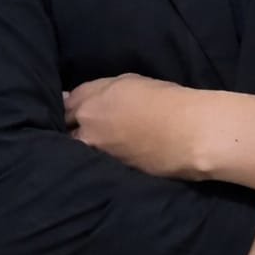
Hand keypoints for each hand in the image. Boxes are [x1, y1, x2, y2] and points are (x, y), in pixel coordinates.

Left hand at [63, 72, 203, 179]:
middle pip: (67, 130)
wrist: (188, 134)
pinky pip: (98, 162)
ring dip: (85, 144)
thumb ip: (98, 90)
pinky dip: (100, 156)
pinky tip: (112, 151)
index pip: (65, 104)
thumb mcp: (128, 81)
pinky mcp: (113, 172)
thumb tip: (75, 97)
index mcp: (89, 105)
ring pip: (81, 149)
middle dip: (71, 126)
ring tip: (98, 139)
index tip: (72, 104)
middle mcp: (88, 132)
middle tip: (82, 122)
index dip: (69, 103)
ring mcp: (100, 155)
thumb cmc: (163, 100)